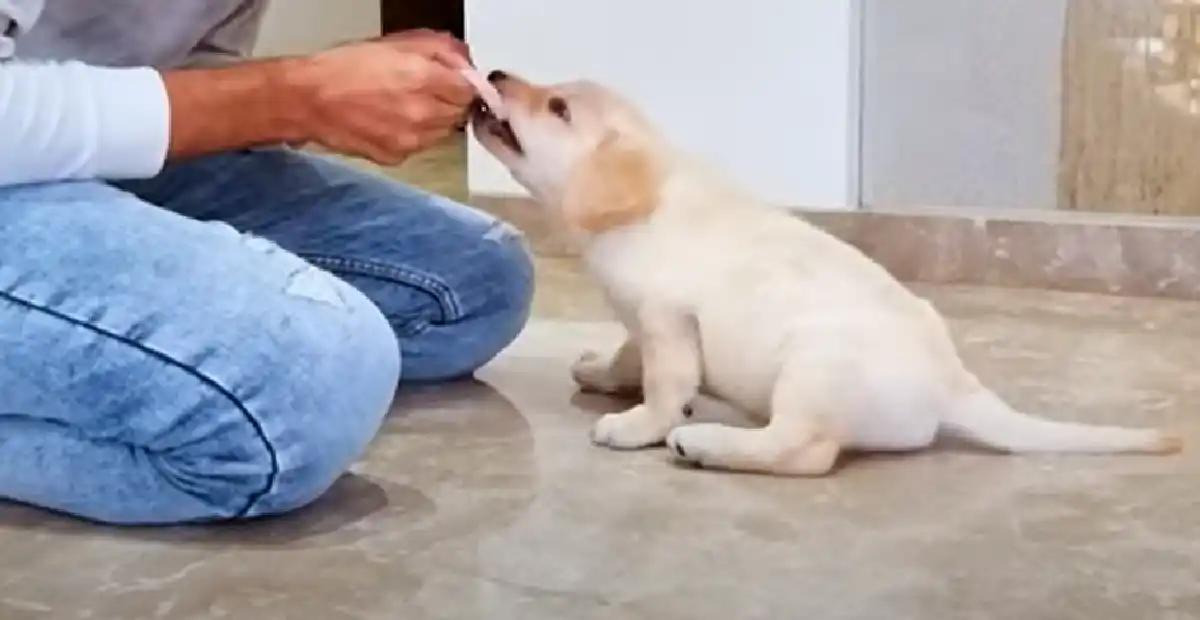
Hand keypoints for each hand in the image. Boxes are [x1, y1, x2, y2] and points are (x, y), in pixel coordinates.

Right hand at [286, 29, 474, 164]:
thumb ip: (440, 50)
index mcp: (424, 80)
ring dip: (433, 119)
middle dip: (448, 100)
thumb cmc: (344, 68)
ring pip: (442, 132)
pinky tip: (391, 121)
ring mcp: (410, 140)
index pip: (470, 89)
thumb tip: (464, 62)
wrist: (307, 100)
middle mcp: (422, 114)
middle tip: (424, 89)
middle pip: (459, 113)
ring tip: (404, 104)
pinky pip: (420, 147)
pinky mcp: (397, 157)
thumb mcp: (395, 43)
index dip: (462, 83)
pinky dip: (414, 136)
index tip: (453, 80)